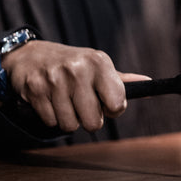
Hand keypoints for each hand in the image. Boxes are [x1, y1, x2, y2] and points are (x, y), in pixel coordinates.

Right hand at [1, 40, 148, 132]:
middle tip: (82, 104)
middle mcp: (78, 69)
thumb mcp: (98, 66)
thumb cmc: (72, 65)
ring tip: (65, 100)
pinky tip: (50, 100)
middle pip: (93, 123)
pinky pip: (51, 122)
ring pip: (70, 125)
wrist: (31, 55)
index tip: (105, 102)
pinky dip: (51, 116)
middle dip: (89, 119)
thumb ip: (122, 80)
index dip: (113, 109)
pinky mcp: (35, 90)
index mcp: (99, 62)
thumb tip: (149, 84)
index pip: (117, 104)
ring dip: (69, 118)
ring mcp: (55, 80)